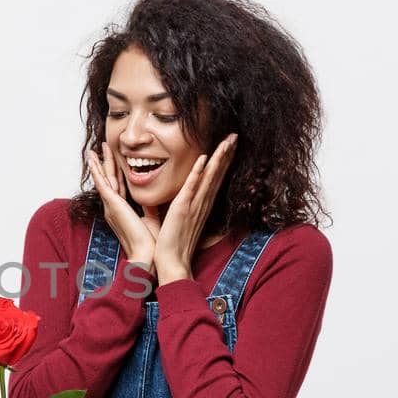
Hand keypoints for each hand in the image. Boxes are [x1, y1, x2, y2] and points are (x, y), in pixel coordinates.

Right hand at [85, 143, 157, 270]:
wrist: (145, 254)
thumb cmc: (149, 242)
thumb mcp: (151, 218)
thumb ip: (149, 207)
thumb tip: (153, 198)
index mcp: (121, 211)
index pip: (117, 187)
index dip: (115, 173)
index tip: (115, 161)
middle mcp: (113, 207)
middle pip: (108, 180)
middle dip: (104, 164)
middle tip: (100, 149)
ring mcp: (111, 206)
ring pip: (103, 179)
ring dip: (98, 164)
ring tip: (93, 150)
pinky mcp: (112, 204)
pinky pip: (102, 183)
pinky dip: (96, 170)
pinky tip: (93, 160)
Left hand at [155, 134, 236, 284]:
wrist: (171, 262)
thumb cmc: (171, 243)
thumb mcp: (173, 219)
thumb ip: (172, 206)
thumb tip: (163, 197)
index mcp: (200, 205)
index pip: (213, 178)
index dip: (221, 161)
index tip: (228, 145)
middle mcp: (202, 203)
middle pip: (217, 174)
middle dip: (226, 154)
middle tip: (235, 135)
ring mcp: (194, 206)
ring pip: (210, 177)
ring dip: (219, 158)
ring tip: (227, 141)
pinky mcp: (182, 209)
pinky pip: (192, 188)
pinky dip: (198, 173)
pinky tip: (204, 159)